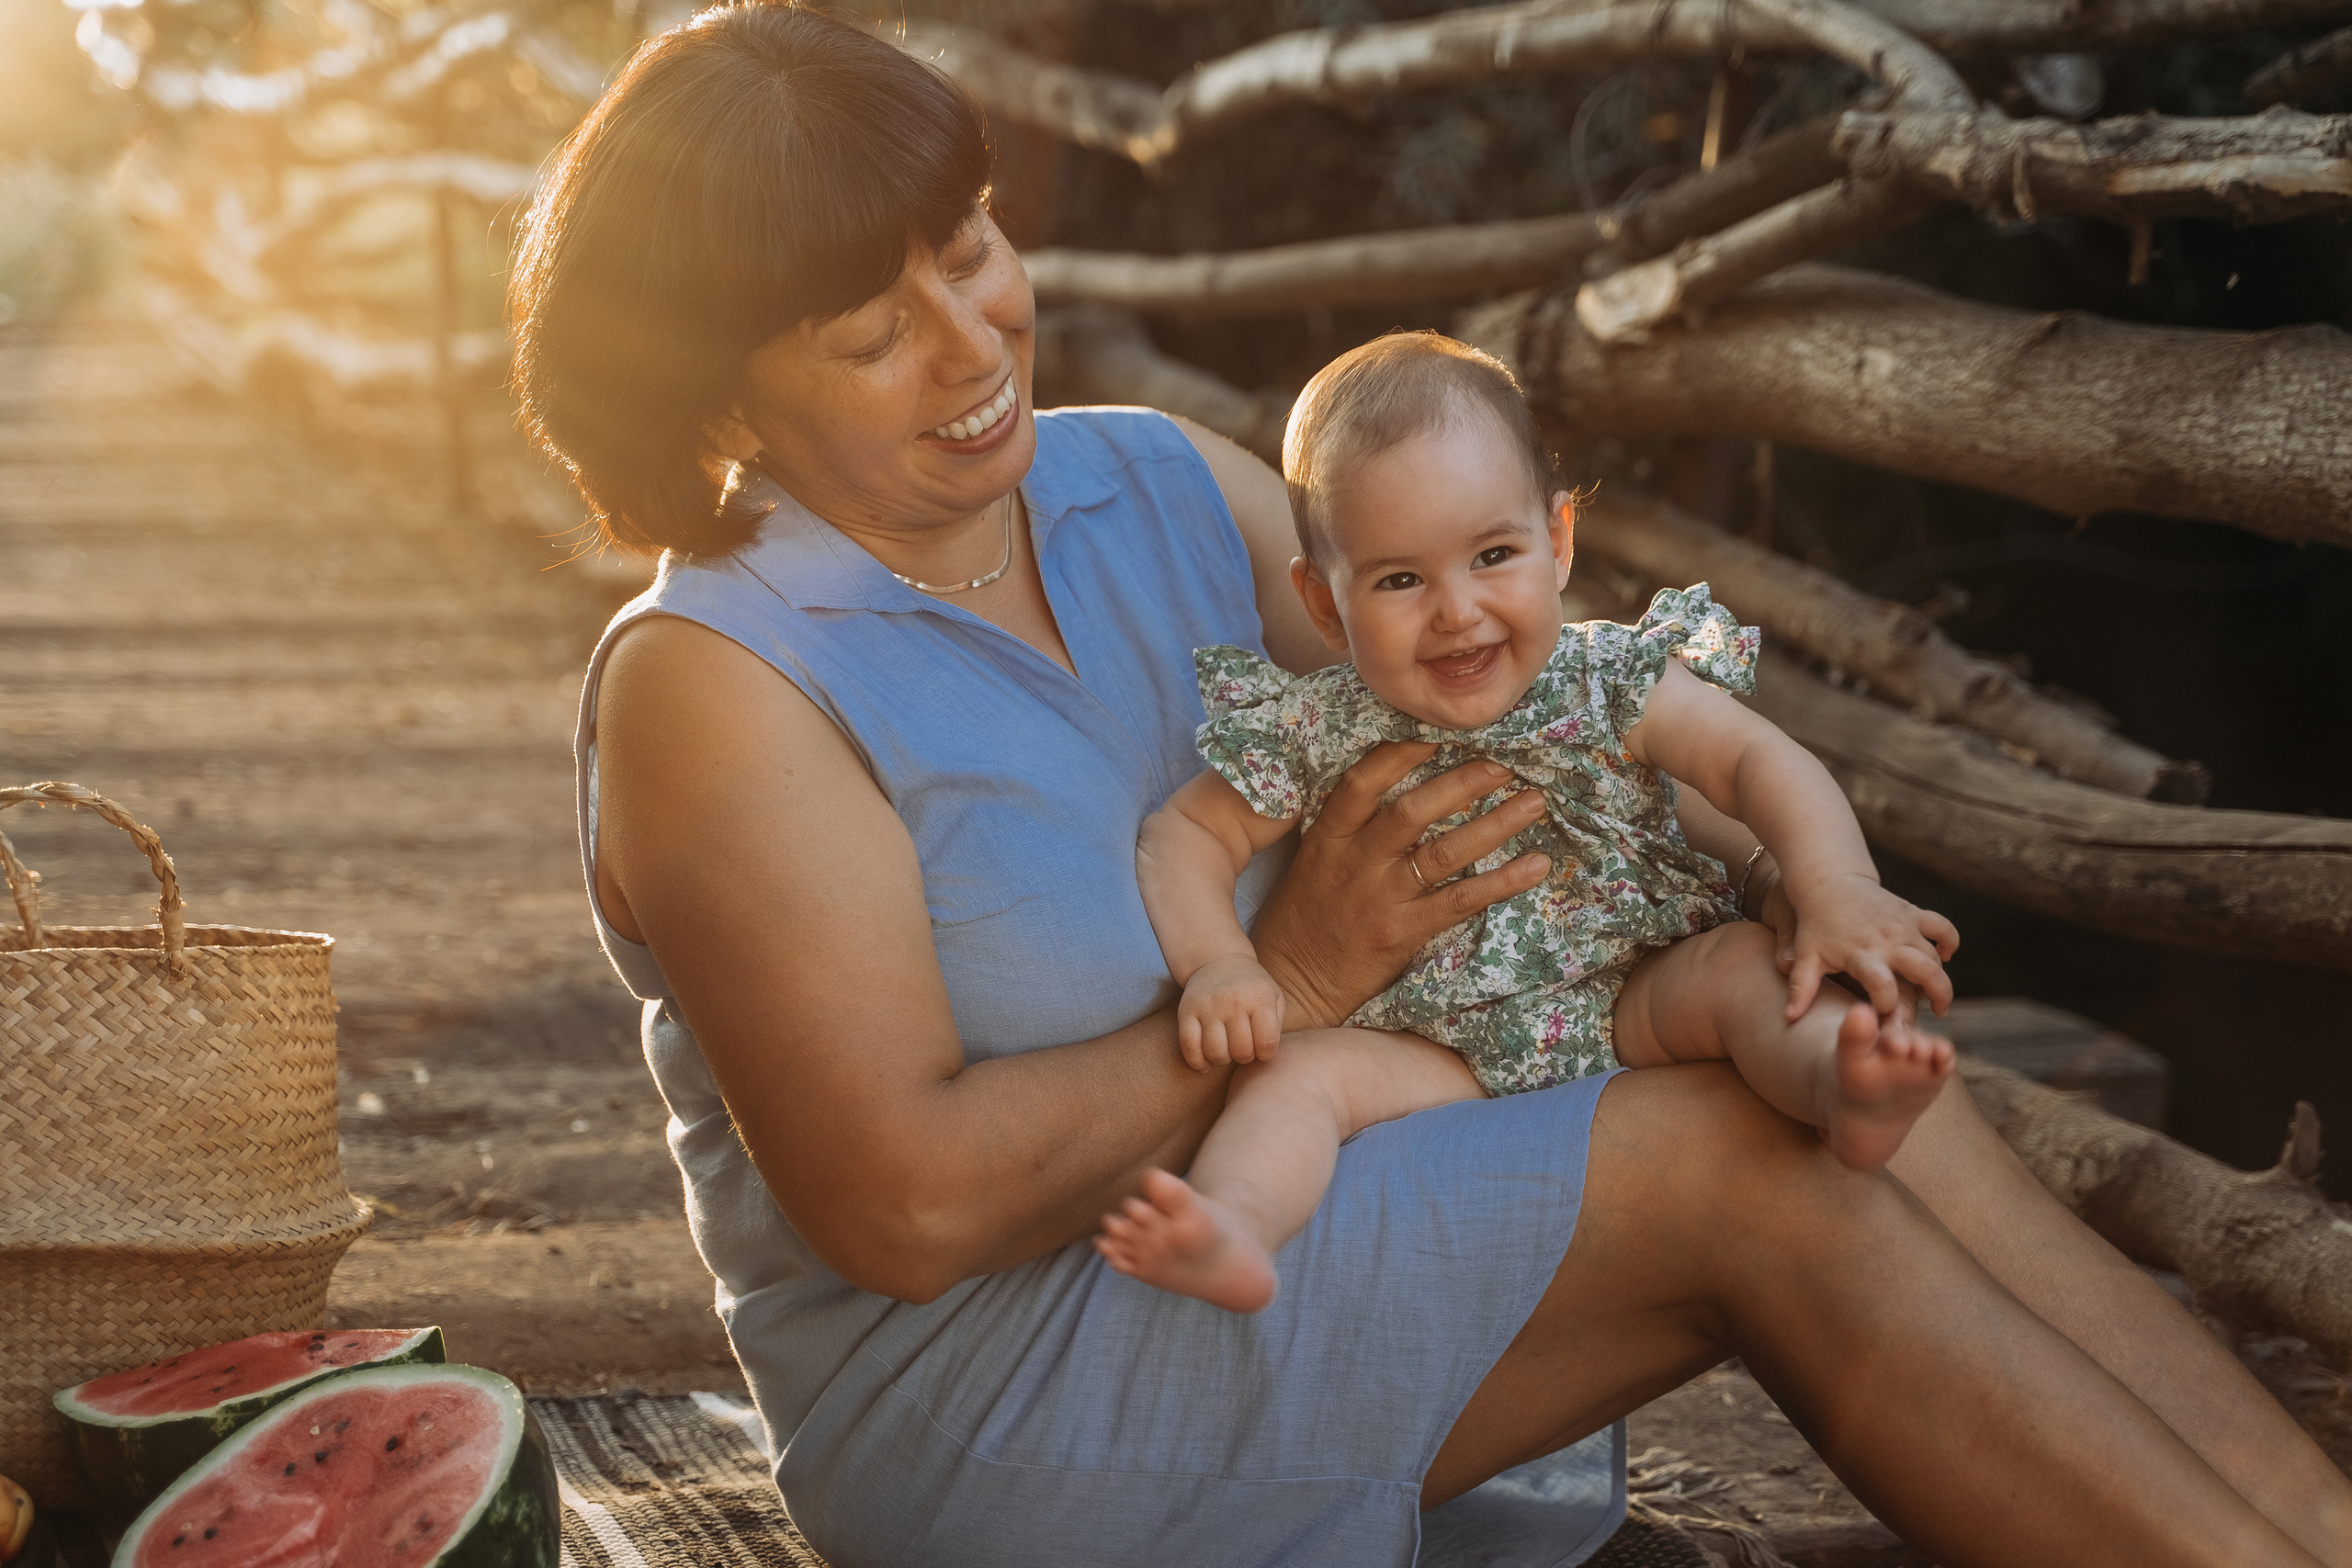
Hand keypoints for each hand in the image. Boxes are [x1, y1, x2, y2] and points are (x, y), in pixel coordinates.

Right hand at [1178, 957, 1286, 1069]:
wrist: (1220, 961)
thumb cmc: (1252, 988)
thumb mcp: (1274, 997)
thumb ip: (1277, 1025)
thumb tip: (1266, 1054)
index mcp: (1259, 998)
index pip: (1267, 1044)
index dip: (1266, 1054)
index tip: (1262, 1048)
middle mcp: (1233, 1001)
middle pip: (1241, 1051)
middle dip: (1244, 1057)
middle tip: (1244, 1048)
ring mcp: (1208, 1006)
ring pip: (1215, 1052)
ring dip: (1222, 1060)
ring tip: (1226, 1051)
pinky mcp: (1186, 1010)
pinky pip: (1188, 1046)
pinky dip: (1197, 1062)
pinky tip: (1206, 1063)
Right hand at [1249, 743, 1551, 1029]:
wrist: (1292, 981)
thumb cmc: (1304, 916)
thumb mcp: (1312, 860)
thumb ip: (1348, 826)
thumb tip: (1401, 784)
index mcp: (1328, 838)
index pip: (1360, 784)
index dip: (1399, 755)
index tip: (1437, 735)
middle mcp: (1355, 862)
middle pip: (1411, 811)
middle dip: (1462, 783)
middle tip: (1504, 764)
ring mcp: (1381, 898)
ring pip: (1444, 853)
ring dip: (1494, 824)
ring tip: (1533, 803)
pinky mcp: (1403, 932)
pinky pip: (1460, 901)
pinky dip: (1502, 882)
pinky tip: (1535, 866)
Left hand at [1780, 872, 1959, 1021]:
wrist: (1829, 882)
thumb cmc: (1815, 925)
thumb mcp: (1806, 956)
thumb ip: (1801, 988)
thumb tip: (1788, 1018)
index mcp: (1861, 954)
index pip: (1882, 984)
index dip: (1887, 1003)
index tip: (1886, 1016)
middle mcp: (1887, 940)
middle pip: (1925, 970)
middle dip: (1938, 994)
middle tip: (1938, 1012)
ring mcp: (1903, 925)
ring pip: (1935, 955)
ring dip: (1942, 977)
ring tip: (1939, 999)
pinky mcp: (1913, 912)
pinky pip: (1943, 927)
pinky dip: (1949, 941)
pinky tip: (1943, 957)